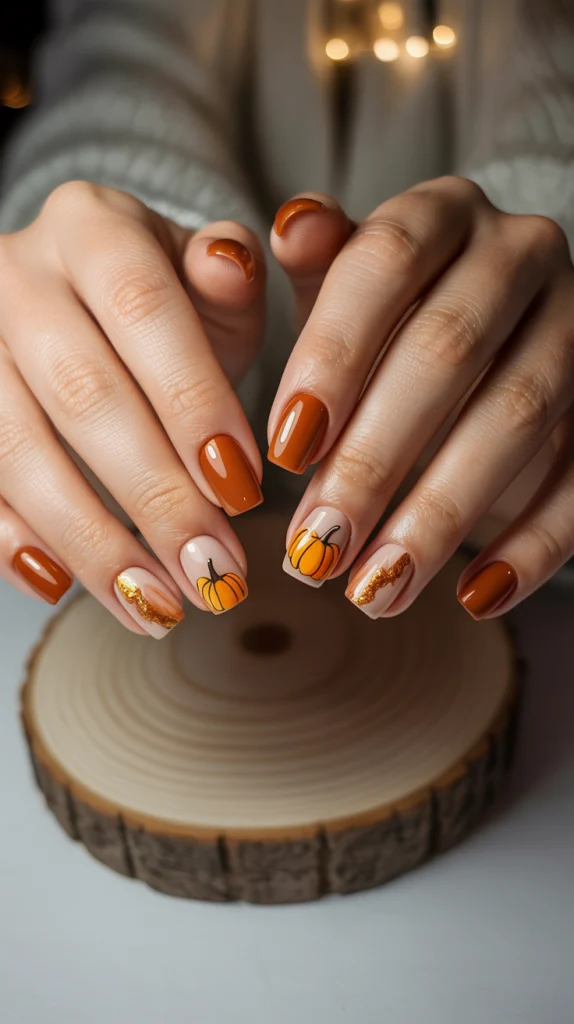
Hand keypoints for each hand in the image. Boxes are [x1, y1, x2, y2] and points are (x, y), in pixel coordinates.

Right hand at [0, 182, 264, 634]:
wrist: (82, 301)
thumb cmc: (164, 303)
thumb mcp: (207, 280)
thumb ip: (227, 280)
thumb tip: (230, 265)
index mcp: (94, 227)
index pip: (146, 311)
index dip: (193, 403)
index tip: (244, 491)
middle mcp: (18, 277)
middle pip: (83, 395)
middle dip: (156, 498)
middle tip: (215, 574)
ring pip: (18, 451)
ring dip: (92, 541)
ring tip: (159, 607)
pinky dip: (12, 541)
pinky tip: (61, 588)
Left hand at [269, 179, 573, 619]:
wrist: (499, 334)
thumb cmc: (395, 319)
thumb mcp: (343, 289)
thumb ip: (315, 268)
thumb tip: (289, 228)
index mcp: (442, 213)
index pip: (385, 262)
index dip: (333, 356)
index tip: (284, 452)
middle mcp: (520, 254)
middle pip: (449, 350)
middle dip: (374, 459)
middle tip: (315, 546)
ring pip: (518, 414)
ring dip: (440, 514)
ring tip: (374, 589)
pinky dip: (532, 543)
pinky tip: (472, 595)